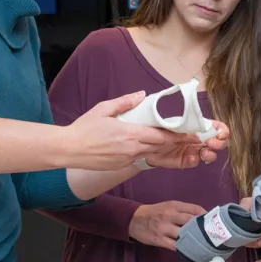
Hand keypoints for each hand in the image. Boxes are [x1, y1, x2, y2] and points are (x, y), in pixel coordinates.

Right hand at [61, 91, 206, 170]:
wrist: (69, 149)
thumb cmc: (84, 128)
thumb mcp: (104, 109)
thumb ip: (125, 102)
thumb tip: (141, 95)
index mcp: (130, 134)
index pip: (162, 136)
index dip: (178, 136)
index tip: (191, 134)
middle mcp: (132, 149)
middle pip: (160, 147)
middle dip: (175, 143)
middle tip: (188, 138)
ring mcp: (126, 159)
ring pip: (151, 153)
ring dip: (162, 148)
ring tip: (173, 142)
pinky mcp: (120, 166)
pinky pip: (138, 159)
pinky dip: (146, 153)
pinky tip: (148, 147)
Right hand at [129, 201, 206, 249]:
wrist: (134, 219)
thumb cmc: (155, 212)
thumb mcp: (168, 206)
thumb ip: (183, 210)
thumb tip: (201, 217)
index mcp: (173, 205)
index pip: (194, 208)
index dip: (205, 215)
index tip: (212, 222)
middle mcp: (169, 215)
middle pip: (190, 221)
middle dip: (202, 228)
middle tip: (212, 235)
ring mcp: (164, 228)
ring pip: (183, 235)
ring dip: (194, 240)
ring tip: (203, 245)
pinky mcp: (159, 239)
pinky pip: (174, 246)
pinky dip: (183, 249)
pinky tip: (190, 251)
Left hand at [144, 119, 229, 168]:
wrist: (146, 141)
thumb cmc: (160, 128)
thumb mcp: (174, 124)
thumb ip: (187, 128)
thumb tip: (200, 134)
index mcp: (198, 127)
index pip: (216, 127)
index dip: (222, 130)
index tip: (221, 133)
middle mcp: (199, 139)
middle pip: (218, 142)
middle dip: (218, 143)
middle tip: (211, 143)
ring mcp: (193, 151)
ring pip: (210, 154)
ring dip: (210, 154)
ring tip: (204, 153)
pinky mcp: (186, 161)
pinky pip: (194, 162)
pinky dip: (194, 160)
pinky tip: (191, 157)